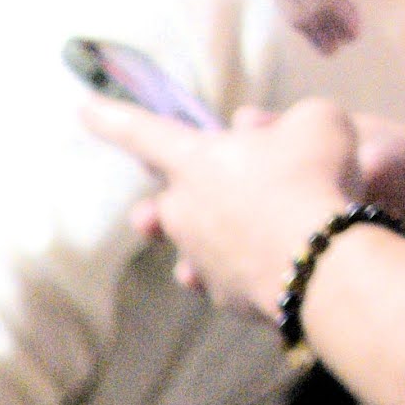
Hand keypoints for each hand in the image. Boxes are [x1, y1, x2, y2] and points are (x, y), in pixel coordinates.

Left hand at [89, 95, 369, 317]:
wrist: (322, 261)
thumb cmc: (315, 176)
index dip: (114, 118)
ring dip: (221, 225)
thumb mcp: (315, 121)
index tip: (82, 110)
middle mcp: (182, 211)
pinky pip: (222, 270)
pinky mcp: (219, 294)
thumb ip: (284, 121)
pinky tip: (276, 253)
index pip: (145, 132)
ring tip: (263, 218)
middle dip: (190, 188)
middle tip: (234, 180)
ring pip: (196, 236)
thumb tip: (253, 133)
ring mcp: (196, 257)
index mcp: (196, 160)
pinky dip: (244, 260)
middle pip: (171, 196)